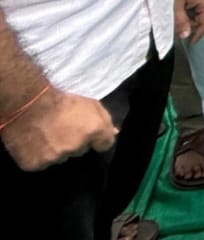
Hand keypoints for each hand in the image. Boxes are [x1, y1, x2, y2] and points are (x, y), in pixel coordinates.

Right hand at [0, 87, 116, 170]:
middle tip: (63, 129)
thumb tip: (114, 133)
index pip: (105, 144)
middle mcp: (76, 146)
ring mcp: (55, 157)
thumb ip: (105, 119)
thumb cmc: (60, 100)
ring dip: (57, 149)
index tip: (89, 134)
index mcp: (93, 130)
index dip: (98, 138)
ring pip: (60, 157)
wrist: (27, 104)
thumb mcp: (89, 102)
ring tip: (47, 134)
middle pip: (81, 150)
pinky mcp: (36, 164)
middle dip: (75, 142)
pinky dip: (39, 155)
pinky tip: (35, 142)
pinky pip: (41, 163)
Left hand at [175, 0, 203, 43]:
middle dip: (194, 25)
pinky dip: (196, 9)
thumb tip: (185, 36)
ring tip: (183, 19)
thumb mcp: (175, 5)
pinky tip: (187, 10)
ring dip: (194, 17)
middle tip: (182, 30)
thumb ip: (181, 22)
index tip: (190, 43)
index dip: (198, 34)